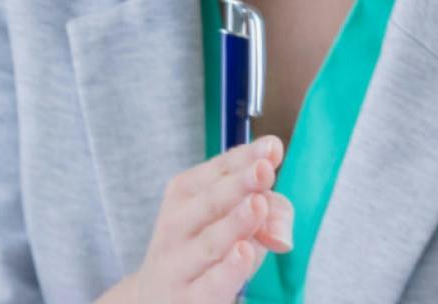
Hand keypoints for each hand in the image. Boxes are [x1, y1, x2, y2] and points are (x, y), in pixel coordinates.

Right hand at [99, 136, 294, 303]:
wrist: (155, 299)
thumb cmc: (202, 255)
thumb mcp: (233, 224)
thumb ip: (268, 214)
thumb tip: (282, 230)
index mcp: (185, 195)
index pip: (217, 171)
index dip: (245, 159)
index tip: (271, 148)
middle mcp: (177, 225)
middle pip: (210, 202)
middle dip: (239, 184)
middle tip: (264, 169)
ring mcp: (180, 264)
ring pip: (210, 242)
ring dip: (235, 223)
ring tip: (257, 205)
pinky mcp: (189, 299)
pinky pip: (211, 283)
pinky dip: (228, 269)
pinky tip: (243, 253)